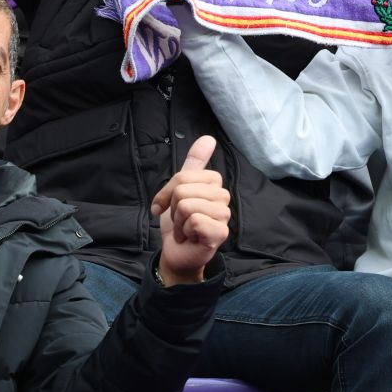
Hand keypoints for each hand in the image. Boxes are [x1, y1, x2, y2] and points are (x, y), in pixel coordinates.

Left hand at [151, 135, 232, 283]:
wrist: (177, 253)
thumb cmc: (180, 223)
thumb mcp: (180, 190)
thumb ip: (193, 164)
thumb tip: (208, 138)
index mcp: (214, 184)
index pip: (183, 176)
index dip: (168, 192)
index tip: (170, 206)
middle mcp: (223, 198)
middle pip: (183, 190)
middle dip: (173, 209)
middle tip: (181, 221)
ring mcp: (223, 216)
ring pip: (187, 206)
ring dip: (178, 222)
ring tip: (186, 229)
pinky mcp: (220, 233)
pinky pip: (194, 221)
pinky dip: (185, 232)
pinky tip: (191, 238)